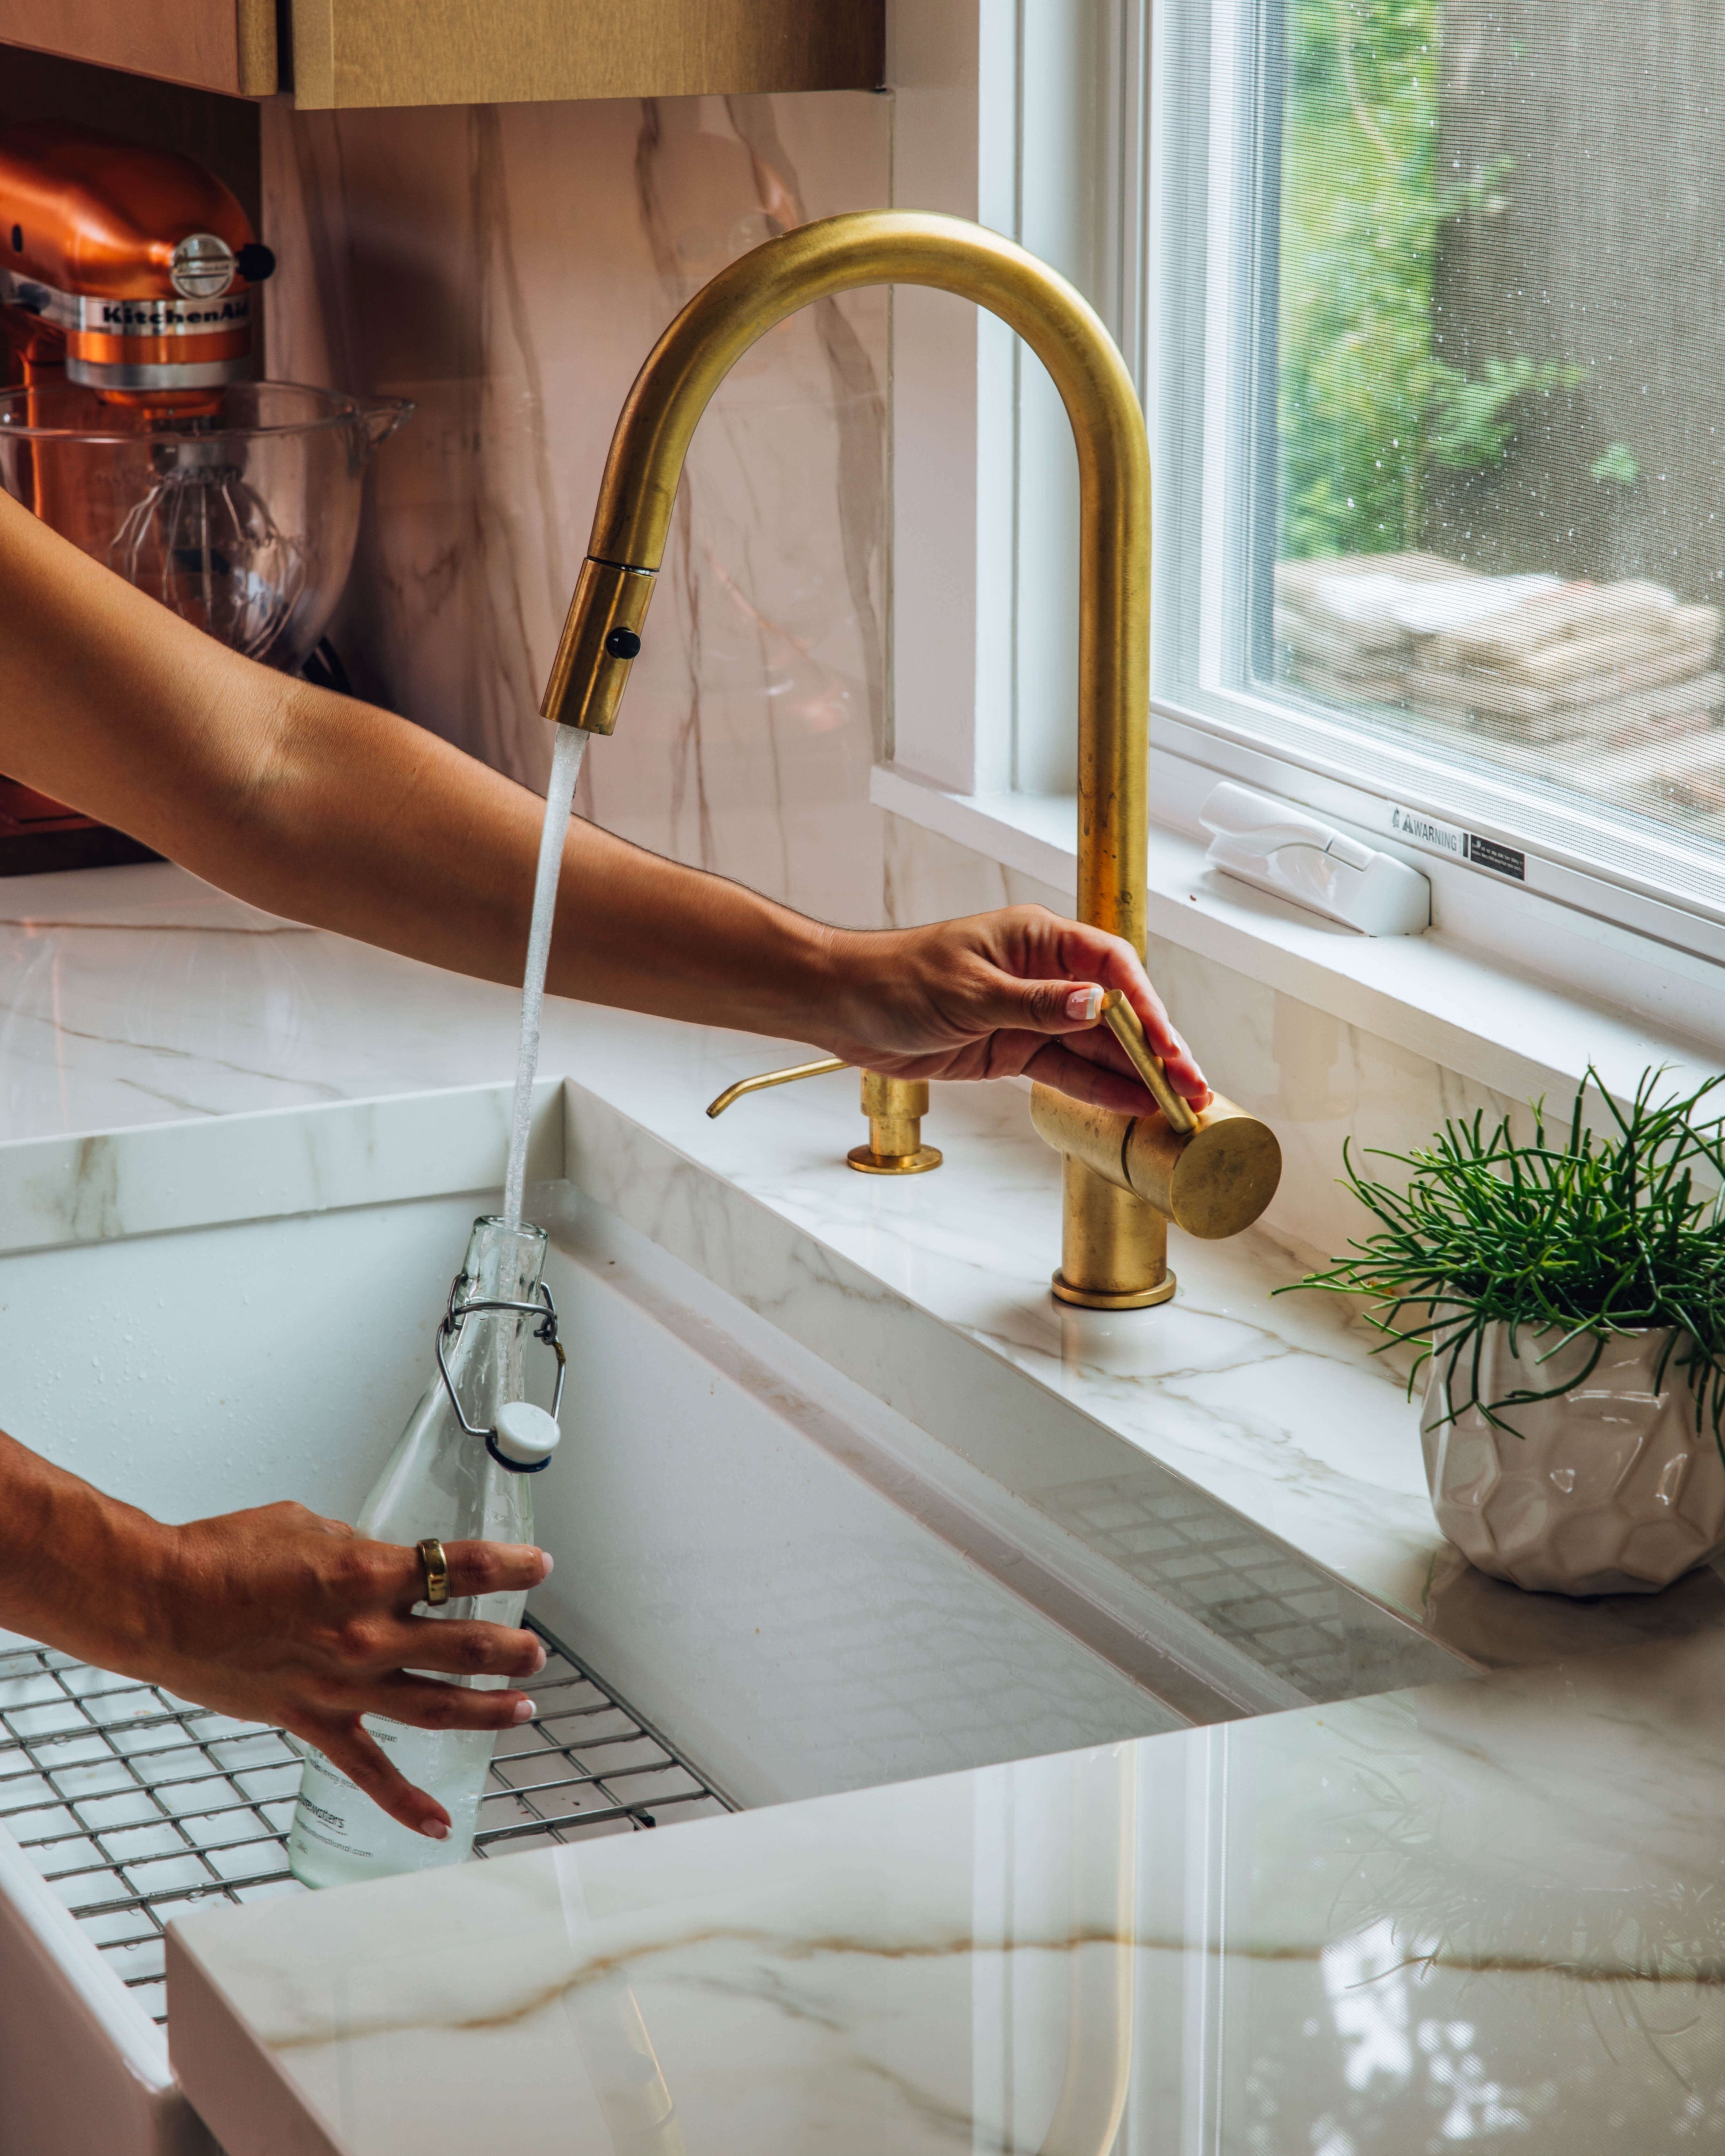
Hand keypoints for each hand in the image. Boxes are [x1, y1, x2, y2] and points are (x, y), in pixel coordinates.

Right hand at [127, 1502, 548, 1838]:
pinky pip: (370, 1772)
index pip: (464, 1568)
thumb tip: (384, 1560)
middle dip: (512, 1650)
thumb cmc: (225, 1554)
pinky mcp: (312, 1722)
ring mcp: (342, 1686)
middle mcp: (367, 1634)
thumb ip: (358, 1547)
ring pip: (438, 1708)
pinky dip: (407, 1803)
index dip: (512, 1567)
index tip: (539, 1566)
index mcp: (370, 1573)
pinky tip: (442, 1822)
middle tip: (535, 1651)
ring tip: (522, 1708)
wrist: (162, 1602)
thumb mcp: (309, 1525)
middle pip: (467, 1647)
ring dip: (488, 1711)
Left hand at [817, 906, 1210, 1115]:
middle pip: (1116, 1011)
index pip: (1112, 968)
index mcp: (1038, 939)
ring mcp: (1030, 1014)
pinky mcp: (1012, 1050)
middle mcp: (1042, 974)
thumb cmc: (896, 978)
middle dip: (1156, 1049)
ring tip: (1176, 1106)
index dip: (1149, 1007)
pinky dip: (1098, 1089)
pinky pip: (1066, 1070)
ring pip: (1096, 1046)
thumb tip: (1092, 1005)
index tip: (1170, 1046)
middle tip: (1192, 1087)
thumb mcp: (969, 991)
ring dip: (1135, 1075)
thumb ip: (1034, 1004)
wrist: (843, 1006)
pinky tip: (1133, 1106)